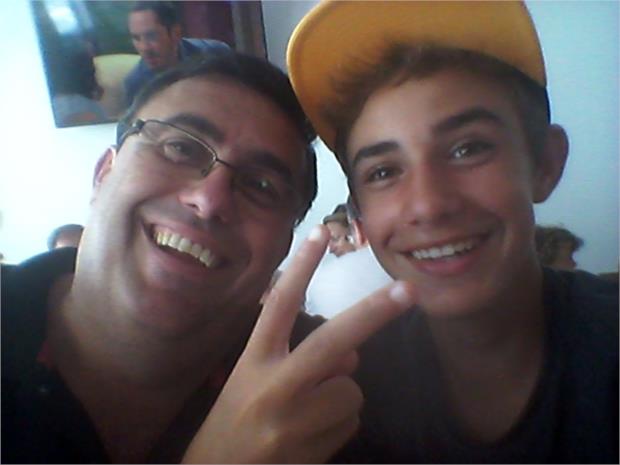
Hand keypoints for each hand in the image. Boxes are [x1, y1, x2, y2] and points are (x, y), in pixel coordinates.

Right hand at [183, 225, 415, 463]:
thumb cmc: (236, 418)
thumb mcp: (255, 378)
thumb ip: (300, 356)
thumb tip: (351, 353)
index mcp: (254, 360)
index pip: (280, 304)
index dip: (302, 267)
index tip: (321, 231)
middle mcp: (274, 386)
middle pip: (333, 341)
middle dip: (375, 312)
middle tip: (408, 292)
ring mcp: (294, 421)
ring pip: (351, 389)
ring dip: (342, 395)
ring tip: (307, 413)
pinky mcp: (312, 450)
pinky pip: (351, 421)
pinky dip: (341, 422)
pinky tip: (311, 434)